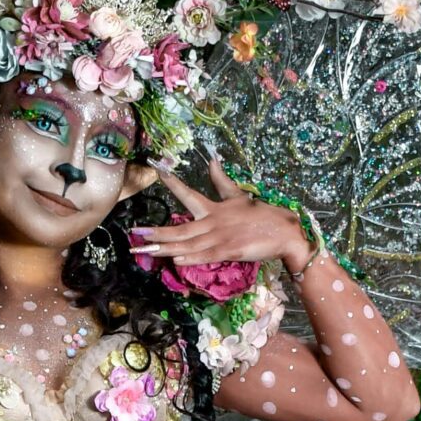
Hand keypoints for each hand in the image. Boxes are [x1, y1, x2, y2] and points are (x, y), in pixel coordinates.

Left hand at [127, 158, 310, 275]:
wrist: (284, 231)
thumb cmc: (262, 215)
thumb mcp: (239, 196)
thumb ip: (222, 181)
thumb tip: (213, 161)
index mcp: (215, 208)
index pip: (189, 194)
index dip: (173, 183)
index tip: (157, 171)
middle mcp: (214, 221)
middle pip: (180, 227)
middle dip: (157, 232)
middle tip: (136, 233)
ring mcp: (221, 237)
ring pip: (188, 244)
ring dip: (167, 248)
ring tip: (146, 250)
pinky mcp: (230, 251)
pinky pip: (206, 255)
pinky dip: (191, 257)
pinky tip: (176, 259)